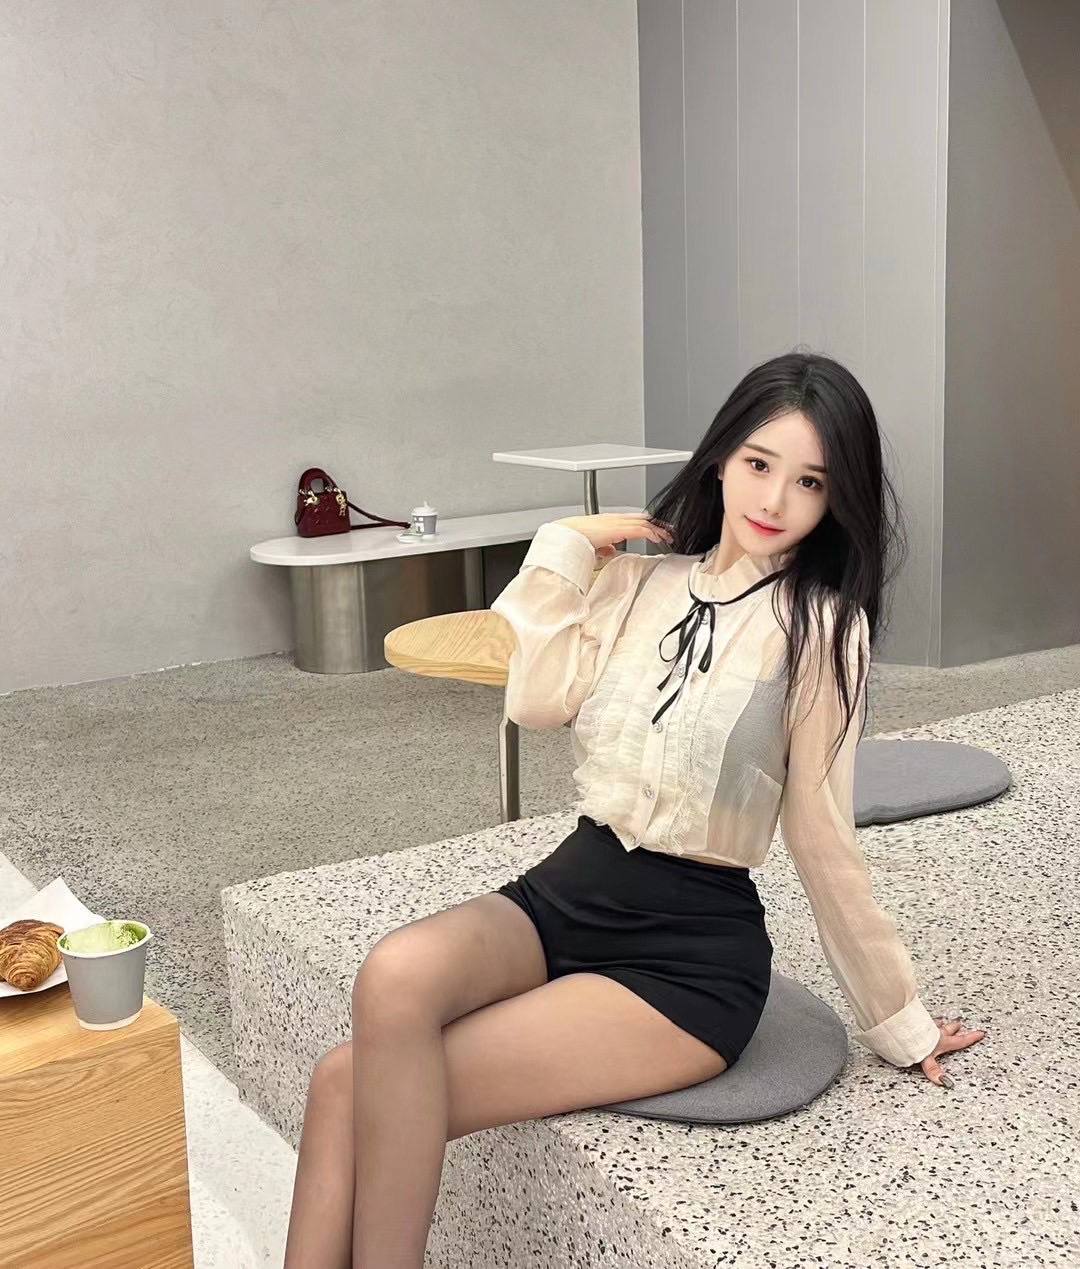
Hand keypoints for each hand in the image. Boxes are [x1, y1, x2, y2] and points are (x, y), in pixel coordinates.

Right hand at [556, 512, 673, 558]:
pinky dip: (650, 533)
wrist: (565, 535)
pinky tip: (656, 538)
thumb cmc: (574, 538)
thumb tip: (610, 551)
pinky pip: (638, 529)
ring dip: (657, 529)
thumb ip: (603, 546)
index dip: (646, 524)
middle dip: (656, 524)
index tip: (656, 531)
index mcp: (609, 521)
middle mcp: (614, 519)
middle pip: (641, 518)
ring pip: (642, 522)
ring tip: (667, 536)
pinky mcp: (617, 528)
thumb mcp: (593, 544)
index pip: (632, 520)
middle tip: (668, 531)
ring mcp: (616, 522)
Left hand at [920, 1016, 987, 1086]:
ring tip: (942, 1020)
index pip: (960, 1041)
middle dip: (955, 1027)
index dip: (971, 1038)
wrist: (901, 1025)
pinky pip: (922, 1020)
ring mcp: (925, 1025)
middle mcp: (935, 1032)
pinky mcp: (915, 1022)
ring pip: (936, 1023)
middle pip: (948, 1029)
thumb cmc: (914, 1040)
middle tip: (960, 1024)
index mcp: (941, 1041)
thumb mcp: (926, 1058)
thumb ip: (933, 1070)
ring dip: (939, 1022)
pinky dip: (924, 1019)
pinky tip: (920, 1018)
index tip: (980, 1033)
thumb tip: (943, 1081)